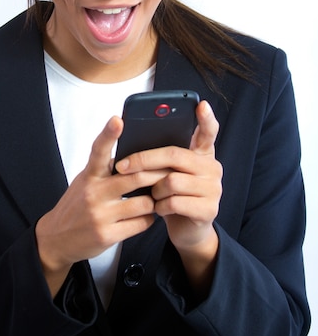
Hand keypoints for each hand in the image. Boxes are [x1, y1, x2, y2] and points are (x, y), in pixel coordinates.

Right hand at [35, 116, 156, 296]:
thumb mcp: (86, 181)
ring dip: (155, 201)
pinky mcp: (107, 235)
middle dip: (158, 175)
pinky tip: (144, 216)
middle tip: (170, 172)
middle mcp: (93, 192)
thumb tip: (136, 154)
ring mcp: (100, 214)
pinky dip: (148, 219)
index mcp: (89, 175)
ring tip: (154, 199)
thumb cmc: (77, 205)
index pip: (98, 150)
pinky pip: (141, 223)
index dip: (108, 134)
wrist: (57, 239)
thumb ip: (106, 169)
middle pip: (136, 177)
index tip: (118, 120)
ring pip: (144, 202)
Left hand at [115, 101, 222, 295]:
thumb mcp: (167, 173)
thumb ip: (161, 157)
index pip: (208, 131)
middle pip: (174, 155)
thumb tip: (131, 139)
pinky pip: (174, 202)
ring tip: (151, 195)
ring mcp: (214, 188)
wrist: (187, 231)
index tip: (201, 104)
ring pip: (171, 181)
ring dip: (153, 190)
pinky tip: (158, 209)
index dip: (206, 118)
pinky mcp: (209, 209)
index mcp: (202, 154)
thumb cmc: (172, 196)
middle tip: (121, 167)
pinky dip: (160, 206)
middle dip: (143, 160)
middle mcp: (212, 167)